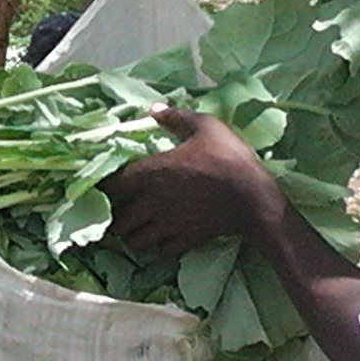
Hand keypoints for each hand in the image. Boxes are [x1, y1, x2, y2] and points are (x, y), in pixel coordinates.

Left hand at [104, 105, 286, 257]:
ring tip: (139, 226)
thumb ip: (176, 117)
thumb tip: (153, 109)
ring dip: (133, 235)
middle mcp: (152, 203)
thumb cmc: (228, 159)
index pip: (112, 184)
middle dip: (115, 218)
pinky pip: (160, 251)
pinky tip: (163, 236)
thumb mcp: (206, 127)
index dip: (105, 186)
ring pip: (135, 241)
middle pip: (118, 221)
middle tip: (120, 210)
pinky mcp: (184, 241)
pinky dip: (158, 247)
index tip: (106, 184)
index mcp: (151, 173)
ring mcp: (167, 225)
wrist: (254, 199)